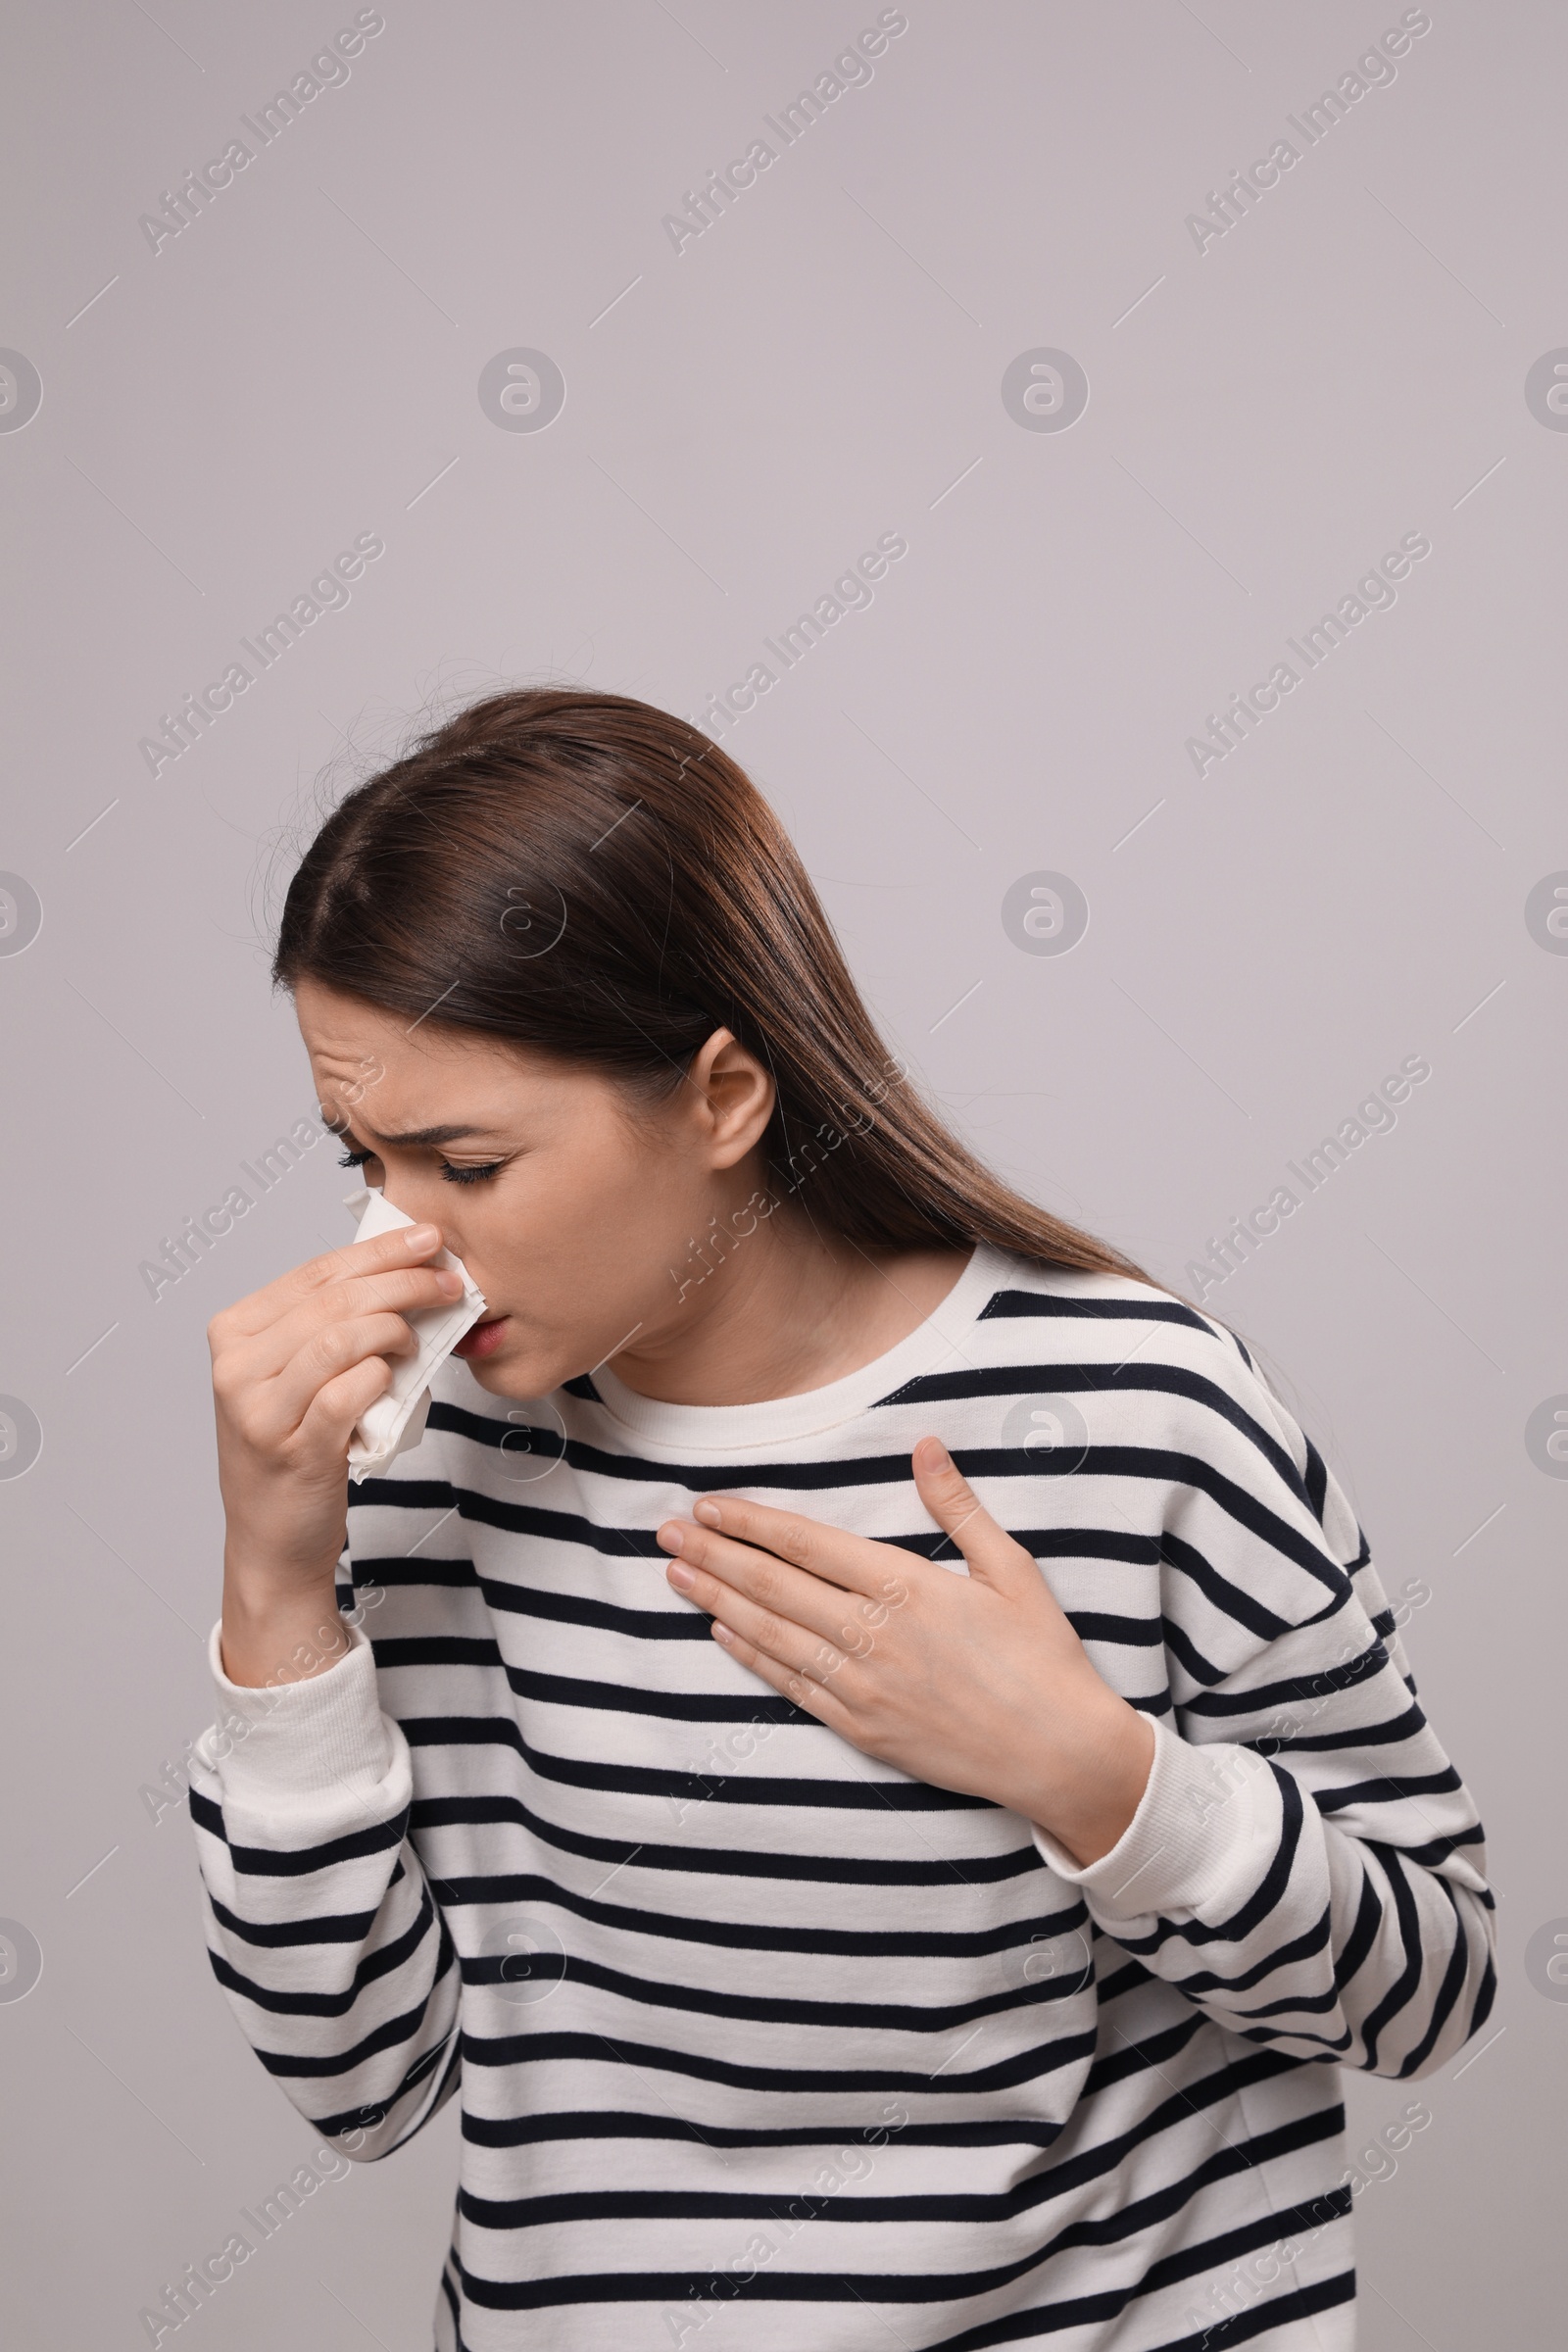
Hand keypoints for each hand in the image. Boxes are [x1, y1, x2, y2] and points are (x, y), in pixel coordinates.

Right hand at [209, 1224, 462, 1683]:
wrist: (273, 1543)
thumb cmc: (295, 1451)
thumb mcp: (296, 1377)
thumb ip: (330, 1324)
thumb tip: (403, 1267)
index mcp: (234, 1333)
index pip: (315, 1272)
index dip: (378, 1250)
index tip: (427, 1237)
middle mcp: (235, 1367)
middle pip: (331, 1300)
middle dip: (400, 1280)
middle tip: (448, 1280)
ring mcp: (258, 1410)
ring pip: (339, 1338)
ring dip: (394, 1327)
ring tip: (421, 1335)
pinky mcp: (292, 1448)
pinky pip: (349, 1391)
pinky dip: (381, 1377)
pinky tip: (396, 1377)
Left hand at [656, 1436, 1154, 1865]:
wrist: (1060, 1753)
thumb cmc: (1042, 1656)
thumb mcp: (1011, 1568)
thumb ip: (958, 1505)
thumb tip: (925, 1444)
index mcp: (907, 1587)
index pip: (808, 1545)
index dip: (752, 1523)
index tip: (709, 1505)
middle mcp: (873, 1635)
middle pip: (774, 1586)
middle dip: (715, 1554)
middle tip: (666, 1530)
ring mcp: (862, 1687)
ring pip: (772, 1635)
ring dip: (718, 1602)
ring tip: (675, 1574)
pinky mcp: (862, 1729)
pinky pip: (792, 1686)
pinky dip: (751, 1656)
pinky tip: (722, 1634)